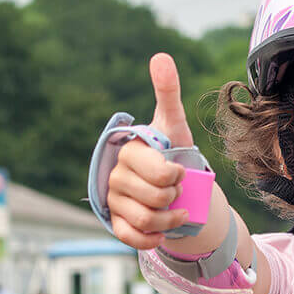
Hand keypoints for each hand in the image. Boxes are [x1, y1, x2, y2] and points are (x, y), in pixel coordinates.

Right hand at [107, 53, 191, 249]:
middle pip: (155, 198)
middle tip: (176, 187)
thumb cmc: (171, 148)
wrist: (173, 180)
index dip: (176, 175)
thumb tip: (160, 56)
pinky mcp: (116, 223)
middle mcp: (116, 177)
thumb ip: (167, 90)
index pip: (159, 173)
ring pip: (146, 220)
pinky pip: (131, 238)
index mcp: (128, 152)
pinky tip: (162, 231)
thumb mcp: (172, 121)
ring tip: (175, 207)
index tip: (179, 169)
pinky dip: (150, 238)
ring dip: (169, 218)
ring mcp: (114, 201)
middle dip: (174, 195)